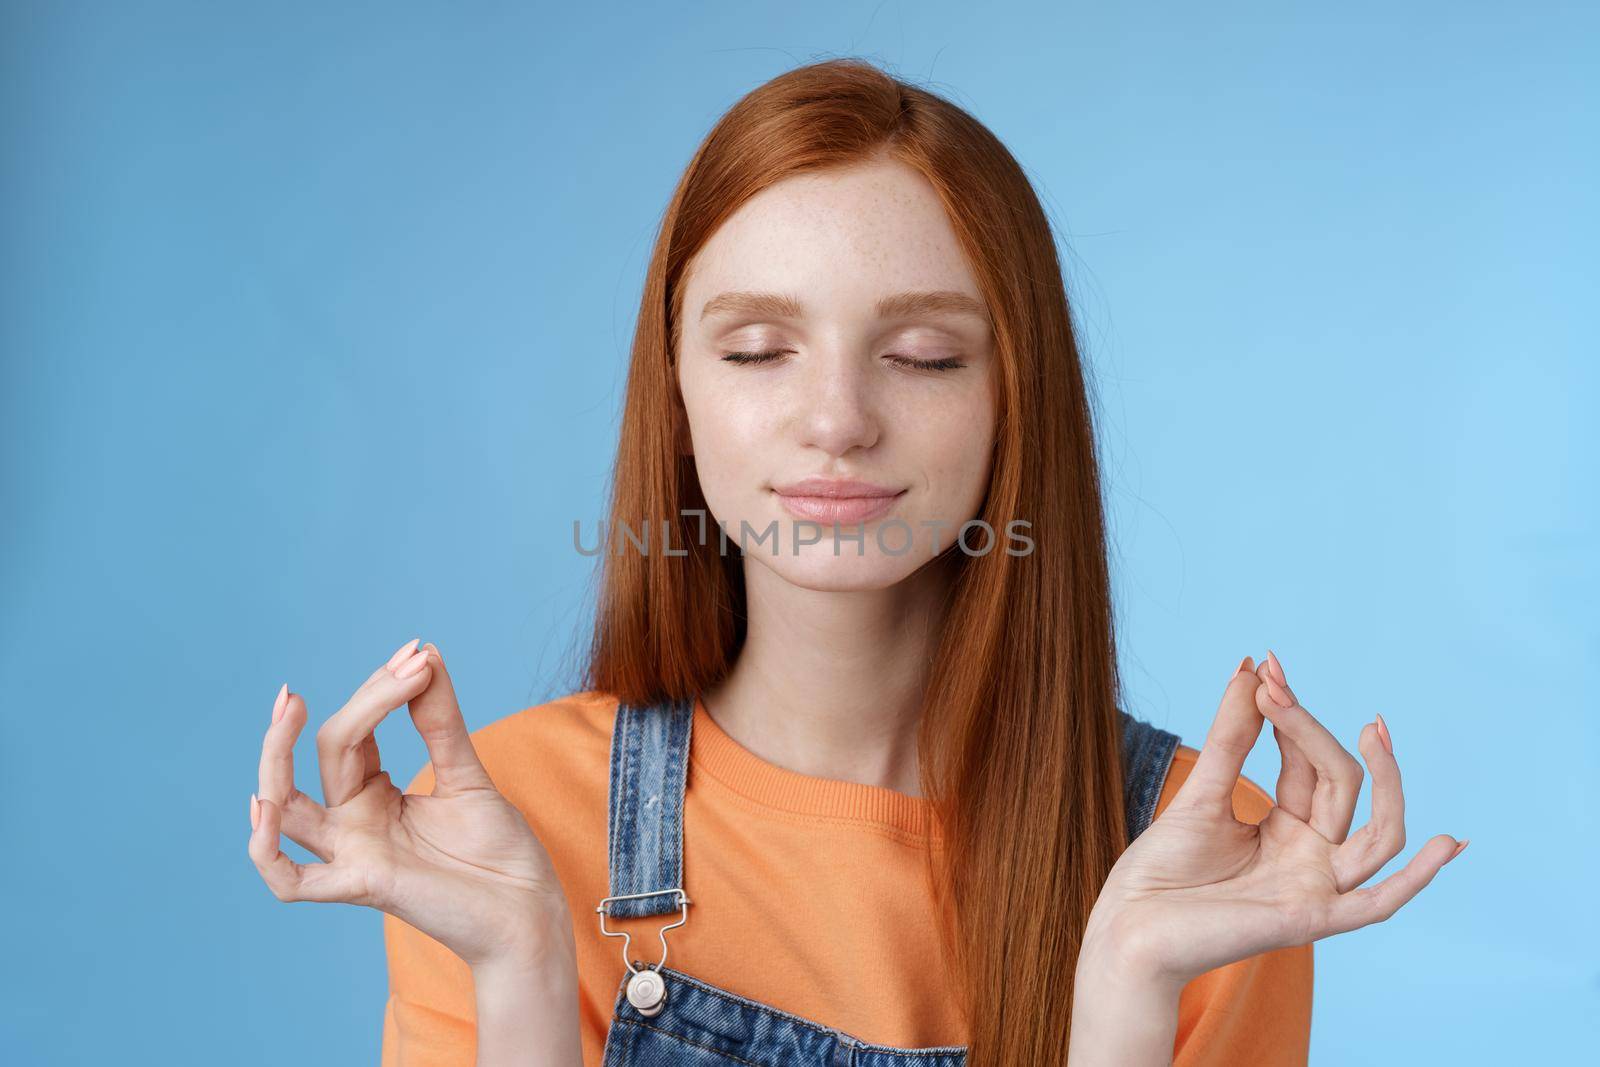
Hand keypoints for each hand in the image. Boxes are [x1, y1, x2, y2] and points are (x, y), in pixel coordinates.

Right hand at [247, 639, 574, 970]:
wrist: (527, 910)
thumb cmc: (498, 852)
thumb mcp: (467, 774)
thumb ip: (440, 721)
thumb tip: (423, 655)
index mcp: (374, 794)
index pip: (354, 732)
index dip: (379, 689)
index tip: (417, 654)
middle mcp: (354, 822)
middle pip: (327, 753)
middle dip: (360, 702)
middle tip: (400, 664)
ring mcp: (353, 853)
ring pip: (284, 807)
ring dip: (274, 758)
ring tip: (291, 707)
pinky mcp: (364, 885)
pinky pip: (293, 881)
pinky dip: (266, 849)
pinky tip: (264, 806)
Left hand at [1082, 650, 1466, 987]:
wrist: (1130, 927)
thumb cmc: (1160, 869)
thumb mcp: (1201, 791)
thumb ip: (1232, 736)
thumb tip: (1250, 668)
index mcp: (1286, 827)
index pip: (1311, 763)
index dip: (1293, 714)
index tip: (1268, 667)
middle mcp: (1310, 856)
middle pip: (1343, 785)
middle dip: (1314, 730)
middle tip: (1277, 683)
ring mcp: (1314, 887)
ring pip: (1378, 835)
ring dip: (1387, 783)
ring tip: (1374, 731)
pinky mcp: (1309, 919)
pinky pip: (1376, 904)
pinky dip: (1416, 879)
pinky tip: (1446, 843)